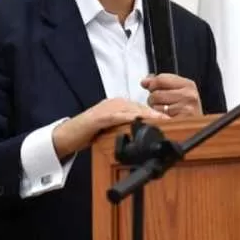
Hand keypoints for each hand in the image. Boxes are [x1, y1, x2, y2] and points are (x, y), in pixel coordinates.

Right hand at [51, 98, 166, 158]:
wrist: (67, 136)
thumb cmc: (88, 134)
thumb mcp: (111, 130)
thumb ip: (125, 128)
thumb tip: (142, 136)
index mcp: (118, 106)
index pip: (142, 108)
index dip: (156, 114)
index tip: (170, 120)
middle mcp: (115, 103)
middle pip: (140, 107)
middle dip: (156, 114)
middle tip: (172, 120)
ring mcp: (107, 108)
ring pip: (132, 110)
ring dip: (148, 115)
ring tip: (163, 120)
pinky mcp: (100, 117)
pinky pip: (118, 116)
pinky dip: (130, 118)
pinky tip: (140, 120)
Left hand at [141, 73, 202, 117]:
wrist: (197, 127)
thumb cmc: (184, 109)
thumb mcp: (176, 91)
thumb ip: (160, 83)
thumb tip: (144, 82)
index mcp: (188, 84)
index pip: (160, 79)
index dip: (152, 85)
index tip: (153, 89)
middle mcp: (189, 95)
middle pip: (156, 93)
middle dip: (152, 99)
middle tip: (161, 104)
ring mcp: (186, 108)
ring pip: (155, 106)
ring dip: (155, 110)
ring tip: (164, 112)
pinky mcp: (181, 121)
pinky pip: (159, 117)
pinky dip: (159, 118)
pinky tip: (167, 119)